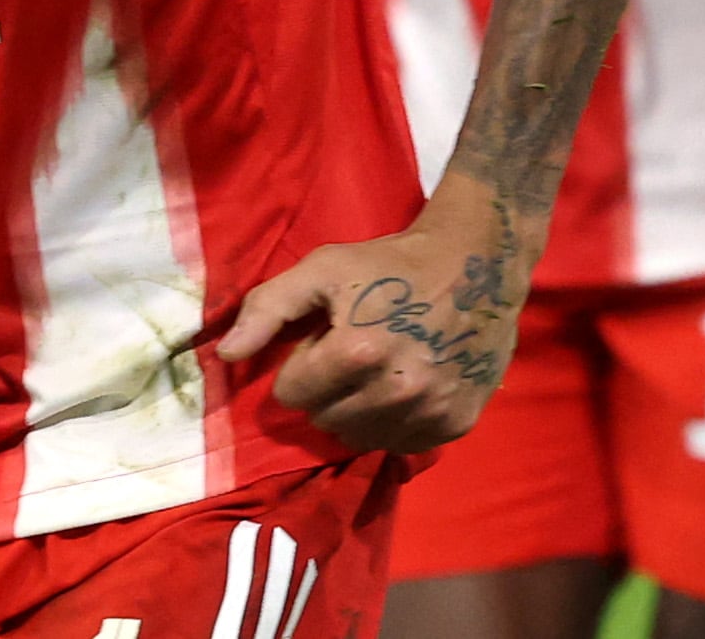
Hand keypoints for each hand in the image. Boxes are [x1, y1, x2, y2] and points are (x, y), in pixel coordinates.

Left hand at [211, 183, 532, 451]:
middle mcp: (395, 391)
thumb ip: (268, 307)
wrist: (479, 261)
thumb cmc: (392, 263)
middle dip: (327, 390)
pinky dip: (395, 423)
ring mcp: (430, 412)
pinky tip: (406, 386)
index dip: (302, 365)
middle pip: (324, 420)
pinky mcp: (456, 424)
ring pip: (360, 439)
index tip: (325, 341)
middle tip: (353, 354)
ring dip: (358, 412)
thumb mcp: (324, 268)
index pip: (292, 394)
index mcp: (357, 351)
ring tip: (377, 372)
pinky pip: (401, 444)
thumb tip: (225, 356)